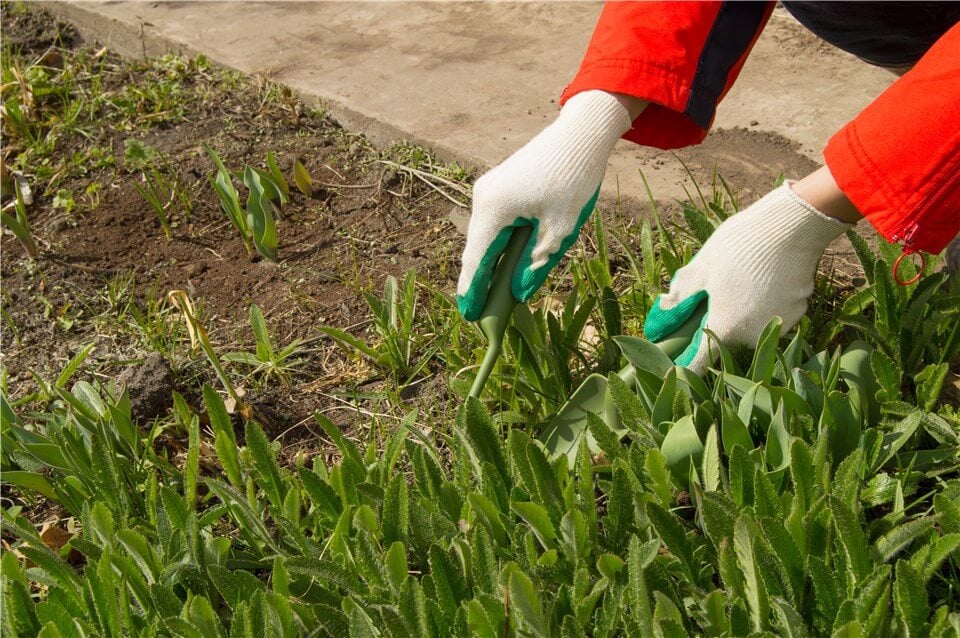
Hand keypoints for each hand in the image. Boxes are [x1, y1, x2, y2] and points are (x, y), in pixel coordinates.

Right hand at [457, 90, 634, 319]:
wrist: (579, 134)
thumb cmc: (573, 179)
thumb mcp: (559, 230)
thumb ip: (535, 263)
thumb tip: (516, 291)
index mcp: (494, 208)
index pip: (478, 258)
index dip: (473, 290)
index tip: (468, 315)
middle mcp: (483, 198)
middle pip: (478, 248)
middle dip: (479, 280)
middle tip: (477, 313)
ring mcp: (489, 190)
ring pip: (487, 236)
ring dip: (490, 263)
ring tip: (489, 294)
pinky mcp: (499, 187)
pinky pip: (495, 223)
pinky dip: (499, 245)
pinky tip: (504, 264)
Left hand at [644, 183, 852, 371]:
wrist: (792, 226)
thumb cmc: (739, 247)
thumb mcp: (700, 268)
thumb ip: (680, 297)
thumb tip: (662, 316)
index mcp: (726, 328)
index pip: (700, 361)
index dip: (687, 365)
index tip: (677, 366)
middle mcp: (755, 335)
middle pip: (728, 340)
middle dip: (717, 324)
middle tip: (710, 297)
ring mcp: (781, 324)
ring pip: (752, 326)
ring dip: (742, 313)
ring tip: (739, 280)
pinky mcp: (799, 311)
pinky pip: (772, 314)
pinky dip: (764, 303)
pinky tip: (762, 277)